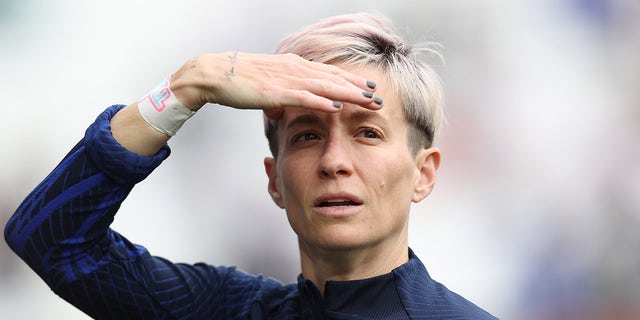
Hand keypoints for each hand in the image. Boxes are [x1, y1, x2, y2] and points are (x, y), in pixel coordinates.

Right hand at [169, 52, 381, 117]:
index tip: (369, 89)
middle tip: (380, 97)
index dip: (351, 81)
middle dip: (358, 88)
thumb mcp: (264, 88)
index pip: (329, 73)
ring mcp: (286, 78)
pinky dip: (322, 100)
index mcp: (293, 67)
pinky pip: (304, 96)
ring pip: (325, 85)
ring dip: (349, 94)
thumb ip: (278, 97)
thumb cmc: (237, 82)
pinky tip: (337, 105)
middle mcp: (294, 69)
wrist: (213, 74)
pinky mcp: (275, 90)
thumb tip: (284, 112)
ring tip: (369, 101)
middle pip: (334, 78)